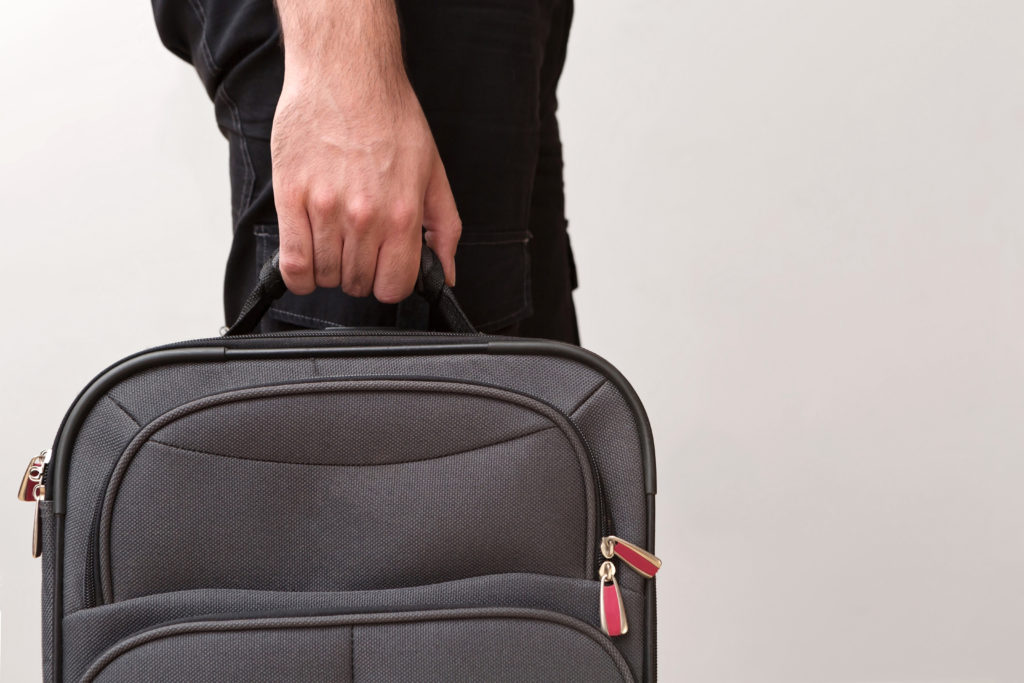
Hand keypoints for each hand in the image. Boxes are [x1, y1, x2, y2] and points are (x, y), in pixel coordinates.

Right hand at [271, 0, 460, 301]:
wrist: (346, 74)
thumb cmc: (390, 117)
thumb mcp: (432, 174)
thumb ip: (444, 229)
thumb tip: (446, 274)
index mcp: (402, 214)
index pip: (394, 286)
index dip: (390, 285)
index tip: (384, 273)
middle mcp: (365, 217)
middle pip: (358, 284)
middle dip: (360, 276)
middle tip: (359, 252)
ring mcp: (325, 208)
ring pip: (325, 275)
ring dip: (330, 270)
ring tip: (335, 245)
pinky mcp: (291, 197)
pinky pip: (292, 263)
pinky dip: (299, 275)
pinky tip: (307, 262)